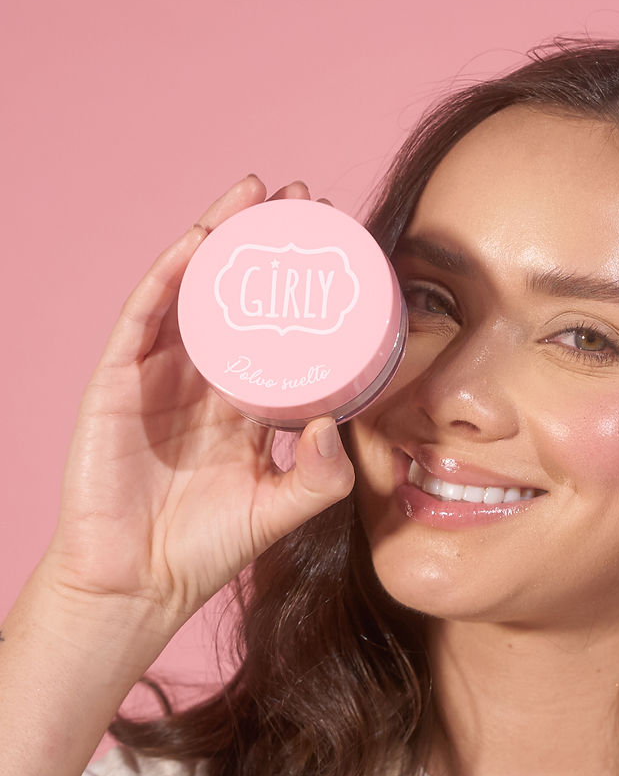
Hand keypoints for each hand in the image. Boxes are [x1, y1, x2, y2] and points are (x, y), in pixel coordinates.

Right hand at [38, 176, 354, 638]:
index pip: (279, 329)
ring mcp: (159, 373)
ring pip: (193, 287)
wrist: (137, 582)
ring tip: (259, 193)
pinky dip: (172, 273)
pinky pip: (146, 313)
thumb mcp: (280, 508)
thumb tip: (334, 424)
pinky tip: (201, 237)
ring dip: (222, 236)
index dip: (304, 288)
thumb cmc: (207, 546)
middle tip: (306, 200)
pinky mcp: (118, 378)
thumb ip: (320, 477)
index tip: (342, 248)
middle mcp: (205, 378)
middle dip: (268, 243)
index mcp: (245, 403)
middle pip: (238, 293)